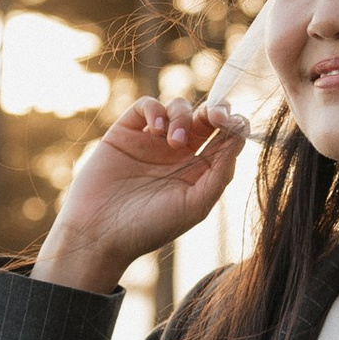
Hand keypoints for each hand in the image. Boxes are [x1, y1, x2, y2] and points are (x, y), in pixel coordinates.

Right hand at [31, 98, 249, 292]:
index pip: (225, 139)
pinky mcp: (126, 132)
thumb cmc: (149, 227)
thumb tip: (239, 139)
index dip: (234, 125)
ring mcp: (152, 141)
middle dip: (216, 110)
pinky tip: (156, 130)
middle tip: (216, 117)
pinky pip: (146, 106)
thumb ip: (219, 173)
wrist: (99, 233)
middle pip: (205, 117)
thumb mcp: (195, 205)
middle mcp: (178, 154)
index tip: (235, 124)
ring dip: (183, 116)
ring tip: (174, 141)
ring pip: (179, 107)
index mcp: (199, 171)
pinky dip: (155, 109)